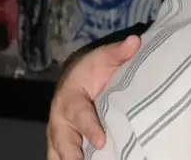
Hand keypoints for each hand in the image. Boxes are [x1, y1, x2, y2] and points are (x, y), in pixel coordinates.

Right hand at [46, 35, 140, 159]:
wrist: (76, 76)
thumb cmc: (93, 69)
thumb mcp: (105, 57)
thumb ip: (119, 52)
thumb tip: (134, 41)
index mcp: (70, 97)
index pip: (79, 115)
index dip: (90, 128)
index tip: (102, 141)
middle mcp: (59, 117)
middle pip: (62, 138)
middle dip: (71, 153)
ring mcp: (59, 132)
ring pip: (56, 151)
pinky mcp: (62, 141)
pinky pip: (60, 155)